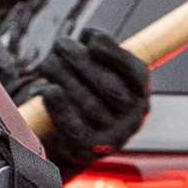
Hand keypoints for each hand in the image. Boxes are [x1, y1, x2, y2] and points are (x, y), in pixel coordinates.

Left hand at [28, 28, 148, 169]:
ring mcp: (113, 137)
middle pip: (108, 86)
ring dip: (64, 78)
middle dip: (81, 60)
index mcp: (140, 93)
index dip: (112, 52)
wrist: (77, 140)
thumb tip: (88, 36)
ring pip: (88, 104)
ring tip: (48, 63)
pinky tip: (47, 89)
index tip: (89, 36)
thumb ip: (100, 54)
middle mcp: (133, 117)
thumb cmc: (90, 94)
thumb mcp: (103, 72)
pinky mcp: (88, 150)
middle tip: (60, 44)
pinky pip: (73, 127)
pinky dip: (59, 106)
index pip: (133, 71)